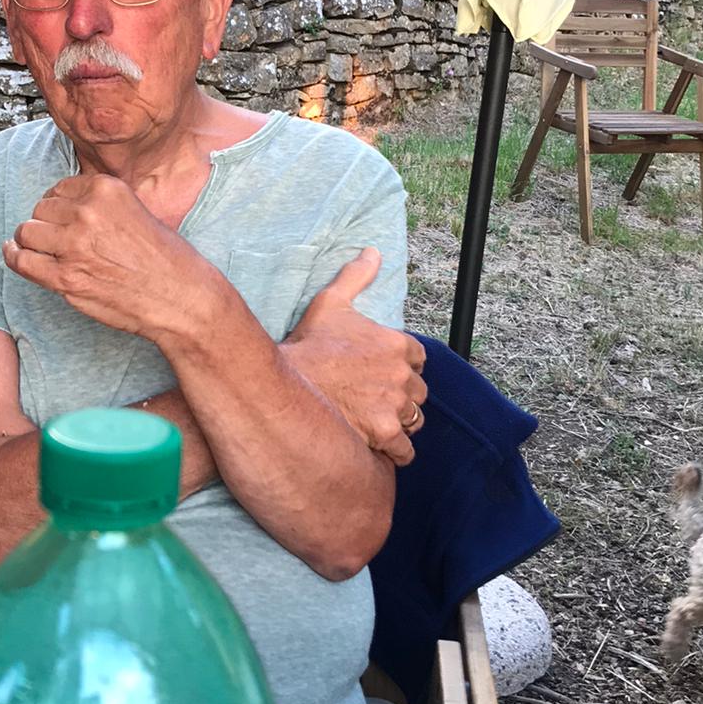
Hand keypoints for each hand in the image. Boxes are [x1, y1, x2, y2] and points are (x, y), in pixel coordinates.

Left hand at [2, 174, 214, 338]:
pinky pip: (22, 261)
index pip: (60, 189)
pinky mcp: (66, 278)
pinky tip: (16, 254)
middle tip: (57, 239)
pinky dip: (14, 257)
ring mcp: (74, 245)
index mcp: (106, 189)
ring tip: (42, 250)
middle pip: (40, 209)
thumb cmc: (167, 259)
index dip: (58, 205)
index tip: (62, 218)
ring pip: (27, 232)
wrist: (181, 298)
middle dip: (45, 223)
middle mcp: (87, 212)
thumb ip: (103, 205)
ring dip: (31, 241)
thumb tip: (67, 208)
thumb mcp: (138, 210)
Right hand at [282, 248, 426, 463]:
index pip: (418, 360)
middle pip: (418, 393)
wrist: (284, 385)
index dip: (401, 368)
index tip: (383, 373)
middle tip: (376, 401)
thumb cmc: (308, 346)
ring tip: (376, 424)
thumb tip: (373, 252)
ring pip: (414, 421)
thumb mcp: (331, 303)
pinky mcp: (383, 433)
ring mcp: (394, 405)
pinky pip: (403, 450)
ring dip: (400, 424)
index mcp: (397, 343)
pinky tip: (378, 447)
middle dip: (402, 397)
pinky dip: (394, 452)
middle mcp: (402, 374)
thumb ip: (356, 277)